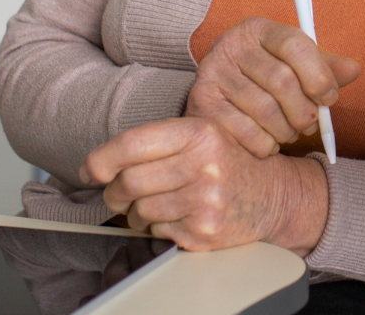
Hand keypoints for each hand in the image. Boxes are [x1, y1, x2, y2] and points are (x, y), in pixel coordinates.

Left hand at [80, 116, 327, 254]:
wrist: (272, 196)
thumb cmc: (228, 162)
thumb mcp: (202, 135)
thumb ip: (154, 141)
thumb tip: (94, 165)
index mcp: (200, 132)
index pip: (132, 143)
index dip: (101, 160)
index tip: (92, 171)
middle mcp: (204, 163)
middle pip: (128, 181)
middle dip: (116, 192)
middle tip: (123, 193)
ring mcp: (205, 200)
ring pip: (139, 211)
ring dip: (136, 213)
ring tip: (157, 204)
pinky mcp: (204, 231)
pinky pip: (157, 232)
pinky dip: (158, 228)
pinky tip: (177, 216)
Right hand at [186, 17, 359, 157]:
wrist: (219, 94)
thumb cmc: (265, 78)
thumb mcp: (295, 65)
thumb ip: (325, 68)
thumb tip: (354, 69)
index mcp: (259, 29)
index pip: (295, 44)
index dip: (319, 75)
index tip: (329, 98)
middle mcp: (231, 45)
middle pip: (282, 81)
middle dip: (305, 110)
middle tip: (311, 123)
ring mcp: (212, 73)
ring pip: (265, 110)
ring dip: (286, 130)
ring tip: (290, 133)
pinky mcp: (201, 104)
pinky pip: (245, 132)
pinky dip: (265, 143)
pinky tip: (269, 141)